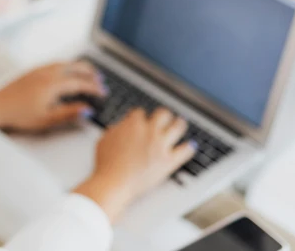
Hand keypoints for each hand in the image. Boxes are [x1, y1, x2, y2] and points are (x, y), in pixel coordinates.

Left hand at [0, 62, 106, 131]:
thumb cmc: (18, 115)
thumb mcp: (47, 120)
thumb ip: (69, 114)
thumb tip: (87, 110)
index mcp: (52, 85)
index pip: (80, 83)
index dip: (94, 88)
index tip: (103, 93)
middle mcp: (47, 73)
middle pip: (74, 67)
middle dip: (89, 72)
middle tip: (100, 79)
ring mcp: (38, 70)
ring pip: (64, 63)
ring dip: (78, 67)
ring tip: (86, 73)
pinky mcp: (32, 71)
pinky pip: (54, 64)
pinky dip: (66, 66)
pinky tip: (65, 71)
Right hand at [74, 108, 195, 222]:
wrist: (114, 183)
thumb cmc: (106, 164)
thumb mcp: (104, 140)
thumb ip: (114, 130)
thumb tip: (120, 127)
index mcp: (132, 124)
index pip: (140, 113)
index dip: (140, 117)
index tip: (141, 120)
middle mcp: (149, 131)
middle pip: (163, 114)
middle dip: (163, 116)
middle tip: (164, 118)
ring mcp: (161, 145)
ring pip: (178, 126)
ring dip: (179, 124)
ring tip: (180, 124)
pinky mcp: (169, 161)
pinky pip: (185, 151)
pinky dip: (189, 147)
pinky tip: (191, 146)